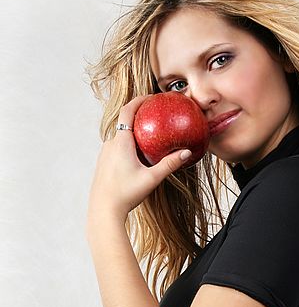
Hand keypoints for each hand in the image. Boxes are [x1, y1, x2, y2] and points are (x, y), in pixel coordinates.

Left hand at [87, 95, 191, 223]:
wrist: (103, 210)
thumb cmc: (126, 194)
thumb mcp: (151, 178)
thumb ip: (169, 164)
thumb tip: (186, 153)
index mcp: (120, 143)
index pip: (127, 112)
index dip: (138, 100)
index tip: (151, 96)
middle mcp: (110, 144)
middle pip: (124, 122)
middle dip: (139, 115)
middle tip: (155, 114)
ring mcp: (105, 154)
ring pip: (120, 135)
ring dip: (134, 131)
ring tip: (150, 133)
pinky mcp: (104, 163)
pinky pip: (117, 146)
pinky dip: (129, 143)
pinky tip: (140, 153)